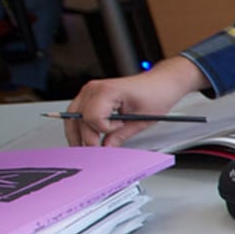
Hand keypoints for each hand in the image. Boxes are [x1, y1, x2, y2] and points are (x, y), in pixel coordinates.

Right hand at [62, 58, 207, 145]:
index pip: (92, 117)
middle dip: (86, 138)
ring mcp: (90, 91)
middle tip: (96, 151)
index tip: (118, 128)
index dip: (104, 129)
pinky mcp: (91, 95)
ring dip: (77, 134)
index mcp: (107, 91)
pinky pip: (78, 112)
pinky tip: (86, 136)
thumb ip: (121, 135)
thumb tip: (106, 148)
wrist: (161, 83)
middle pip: (78, 119)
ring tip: (85, 148)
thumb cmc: (156, 94)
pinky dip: (80, 126)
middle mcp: (94, 89)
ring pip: (72, 116)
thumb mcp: (142, 120)